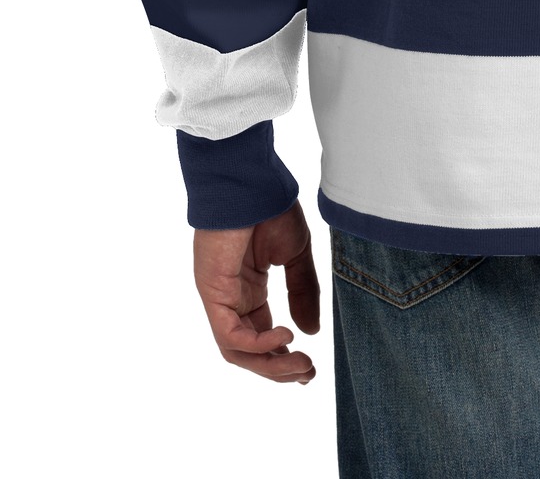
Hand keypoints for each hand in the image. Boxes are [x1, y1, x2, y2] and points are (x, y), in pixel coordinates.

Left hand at [193, 200, 320, 381]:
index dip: (284, 356)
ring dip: (270, 365)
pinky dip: (257, 345)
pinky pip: (229, 334)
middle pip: (249, 351)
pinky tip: (285, 337)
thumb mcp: (295, 255)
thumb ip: (302, 292)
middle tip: (308, 375)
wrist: (251, 180)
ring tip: (301, 365)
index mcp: (248, 290)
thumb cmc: (270, 208)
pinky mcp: (212, 293)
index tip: (310, 368)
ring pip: (238, 351)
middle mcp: (231, 299)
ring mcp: (219, 297)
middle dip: (279, 369)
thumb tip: (310, 332)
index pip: (262, 336)